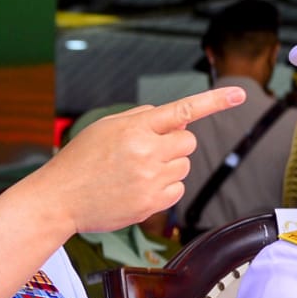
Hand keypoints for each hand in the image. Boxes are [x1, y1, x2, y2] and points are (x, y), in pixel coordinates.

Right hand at [37, 86, 245, 234]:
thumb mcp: (103, 128)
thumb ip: (140, 118)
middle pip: (188, 142)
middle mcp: (145, 153)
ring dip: (168, 167)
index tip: (239, 94)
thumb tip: (176, 118)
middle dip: (174, 145)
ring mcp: (150, 179)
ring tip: (135, 174)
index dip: (214, 100)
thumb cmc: (77, 163)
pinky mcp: (151, 203)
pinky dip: (164, 189)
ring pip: (184, 166)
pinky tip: (138, 189)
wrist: (57, 199)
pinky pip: (177, 190)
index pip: (182, 110)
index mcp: (133, 129)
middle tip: (147, 152)